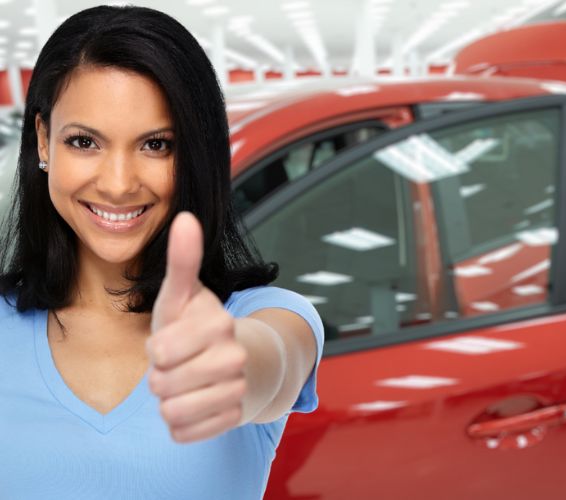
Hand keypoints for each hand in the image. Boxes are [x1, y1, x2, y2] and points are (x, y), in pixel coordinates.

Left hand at [146, 212, 247, 442]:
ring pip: (173, 413)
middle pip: (163, 386)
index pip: (160, 352)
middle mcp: (236, 357)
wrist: (239, 362)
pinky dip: (181, 423)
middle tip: (179, 365)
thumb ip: (182, 260)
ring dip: (169, 401)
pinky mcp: (234, 418)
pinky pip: (184, 433)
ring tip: (186, 384)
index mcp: (221, 324)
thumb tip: (184, 218)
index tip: (173, 340)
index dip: (157, 349)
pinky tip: (195, 404)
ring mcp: (238, 389)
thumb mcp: (184, 295)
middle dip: (161, 377)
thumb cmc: (199, 327)